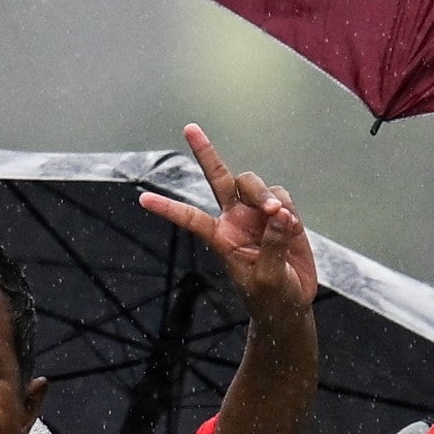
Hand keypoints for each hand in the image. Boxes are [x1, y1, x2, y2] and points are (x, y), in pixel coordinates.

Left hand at [143, 118, 314, 335]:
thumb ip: (272, 245)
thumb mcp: (267, 278)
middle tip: (190, 129)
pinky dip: (287, 206)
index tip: (142, 199)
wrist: (291, 304)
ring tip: (279, 216)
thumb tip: (280, 214)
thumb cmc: (271, 298)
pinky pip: (282, 196)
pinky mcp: (281, 214)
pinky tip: (291, 224)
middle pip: (219, 178)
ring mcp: (257, 214)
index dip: (167, 208)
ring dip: (265, 195)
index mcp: (221, 237)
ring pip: (255, 185)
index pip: (190, 218)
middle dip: (205, 153)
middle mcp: (235, 219)